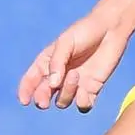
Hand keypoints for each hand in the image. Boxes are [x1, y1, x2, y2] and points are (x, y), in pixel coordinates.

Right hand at [17, 13, 131, 112]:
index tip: (24, 100)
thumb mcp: (66, 42)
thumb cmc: (85, 31)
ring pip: (63, 101)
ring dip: (66, 93)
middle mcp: (59, 76)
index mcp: (47, 63)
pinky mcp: (92, 89)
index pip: (31, 80)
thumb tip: (53, 84)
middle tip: (44, 102)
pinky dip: (82, 102)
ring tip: (75, 75)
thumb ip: (57, 62)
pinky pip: (83, 105)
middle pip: (44, 95)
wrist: (111, 29)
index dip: (25, 92)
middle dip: (42, 100)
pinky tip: (85, 91)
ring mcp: (75, 84)